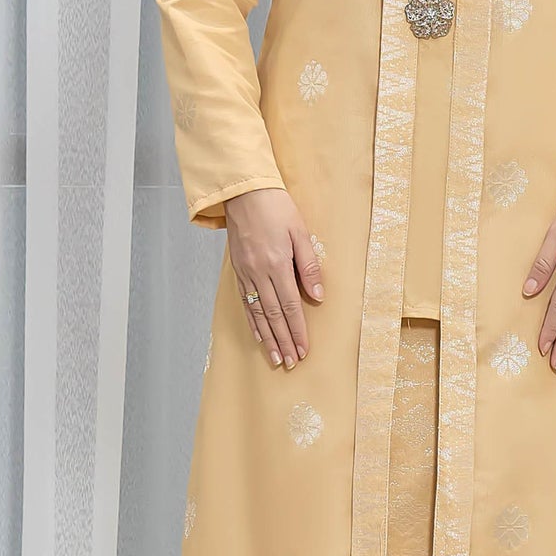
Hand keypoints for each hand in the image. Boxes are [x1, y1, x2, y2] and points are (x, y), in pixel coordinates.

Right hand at [225, 187, 322, 368]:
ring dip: (267, 338)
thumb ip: (308, 265)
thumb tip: (318, 295)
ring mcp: (245, 273)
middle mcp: (258, 273)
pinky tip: (258, 334)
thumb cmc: (276, 207)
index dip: (297, 330)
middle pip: (273, 315)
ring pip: (257, 313)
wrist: (244, 192)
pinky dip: (252, 321)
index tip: (303, 349)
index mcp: (276, 264)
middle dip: (283, 341)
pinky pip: (245, 302)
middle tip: (290, 362)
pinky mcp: (238, 270)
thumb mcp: (300, 231)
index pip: (289, 305)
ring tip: (275, 357)